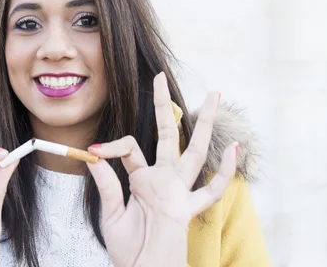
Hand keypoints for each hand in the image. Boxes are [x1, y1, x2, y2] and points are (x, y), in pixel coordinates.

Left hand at [87, 73, 237, 266]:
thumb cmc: (129, 249)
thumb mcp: (111, 213)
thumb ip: (107, 184)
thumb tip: (93, 154)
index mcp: (142, 179)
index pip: (129, 148)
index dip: (111, 144)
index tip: (93, 149)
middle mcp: (163, 179)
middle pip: (167, 135)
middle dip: (164, 106)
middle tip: (161, 78)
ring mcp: (179, 191)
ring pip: (194, 152)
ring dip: (204, 124)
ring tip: (214, 96)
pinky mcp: (189, 209)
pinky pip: (212, 191)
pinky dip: (224, 172)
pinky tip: (233, 149)